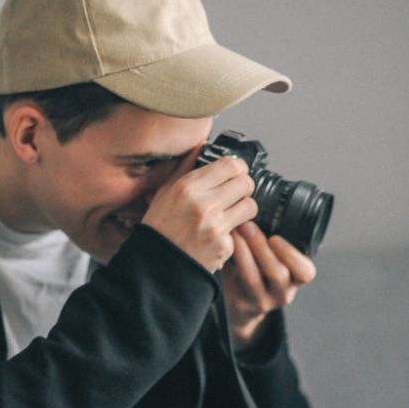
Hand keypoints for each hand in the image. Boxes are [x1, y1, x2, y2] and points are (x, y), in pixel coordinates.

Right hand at [142, 151, 257, 271]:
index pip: (231, 165)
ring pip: (250, 206)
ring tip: (230, 212)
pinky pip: (241, 231)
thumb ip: (186, 166)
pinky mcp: (224, 245)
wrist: (158, 264)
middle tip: (235, 193)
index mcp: (188, 187)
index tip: (235, 173)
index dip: (238, 168)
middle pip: (246, 183)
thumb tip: (203, 144)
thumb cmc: (161, 226)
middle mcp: (203, 205)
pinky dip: (233, 232)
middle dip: (243, 187)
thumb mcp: (165, 191)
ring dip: (244, 208)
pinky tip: (217, 234)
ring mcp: (216, 226)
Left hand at [222, 221, 316, 349]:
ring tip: (234, 230)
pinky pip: (234, 282)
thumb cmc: (263, 268)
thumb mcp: (277, 256)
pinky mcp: (242, 303)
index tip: (276, 238)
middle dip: (261, 248)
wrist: (245, 301)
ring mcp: (263, 300)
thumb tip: (264, 201)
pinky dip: (229, 260)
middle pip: (278, 274)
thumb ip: (276, 238)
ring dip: (243, 251)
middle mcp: (284, 292)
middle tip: (247, 224)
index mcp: (298, 278)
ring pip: (253, 279)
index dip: (292, 256)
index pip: (306, 271)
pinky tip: (223, 244)